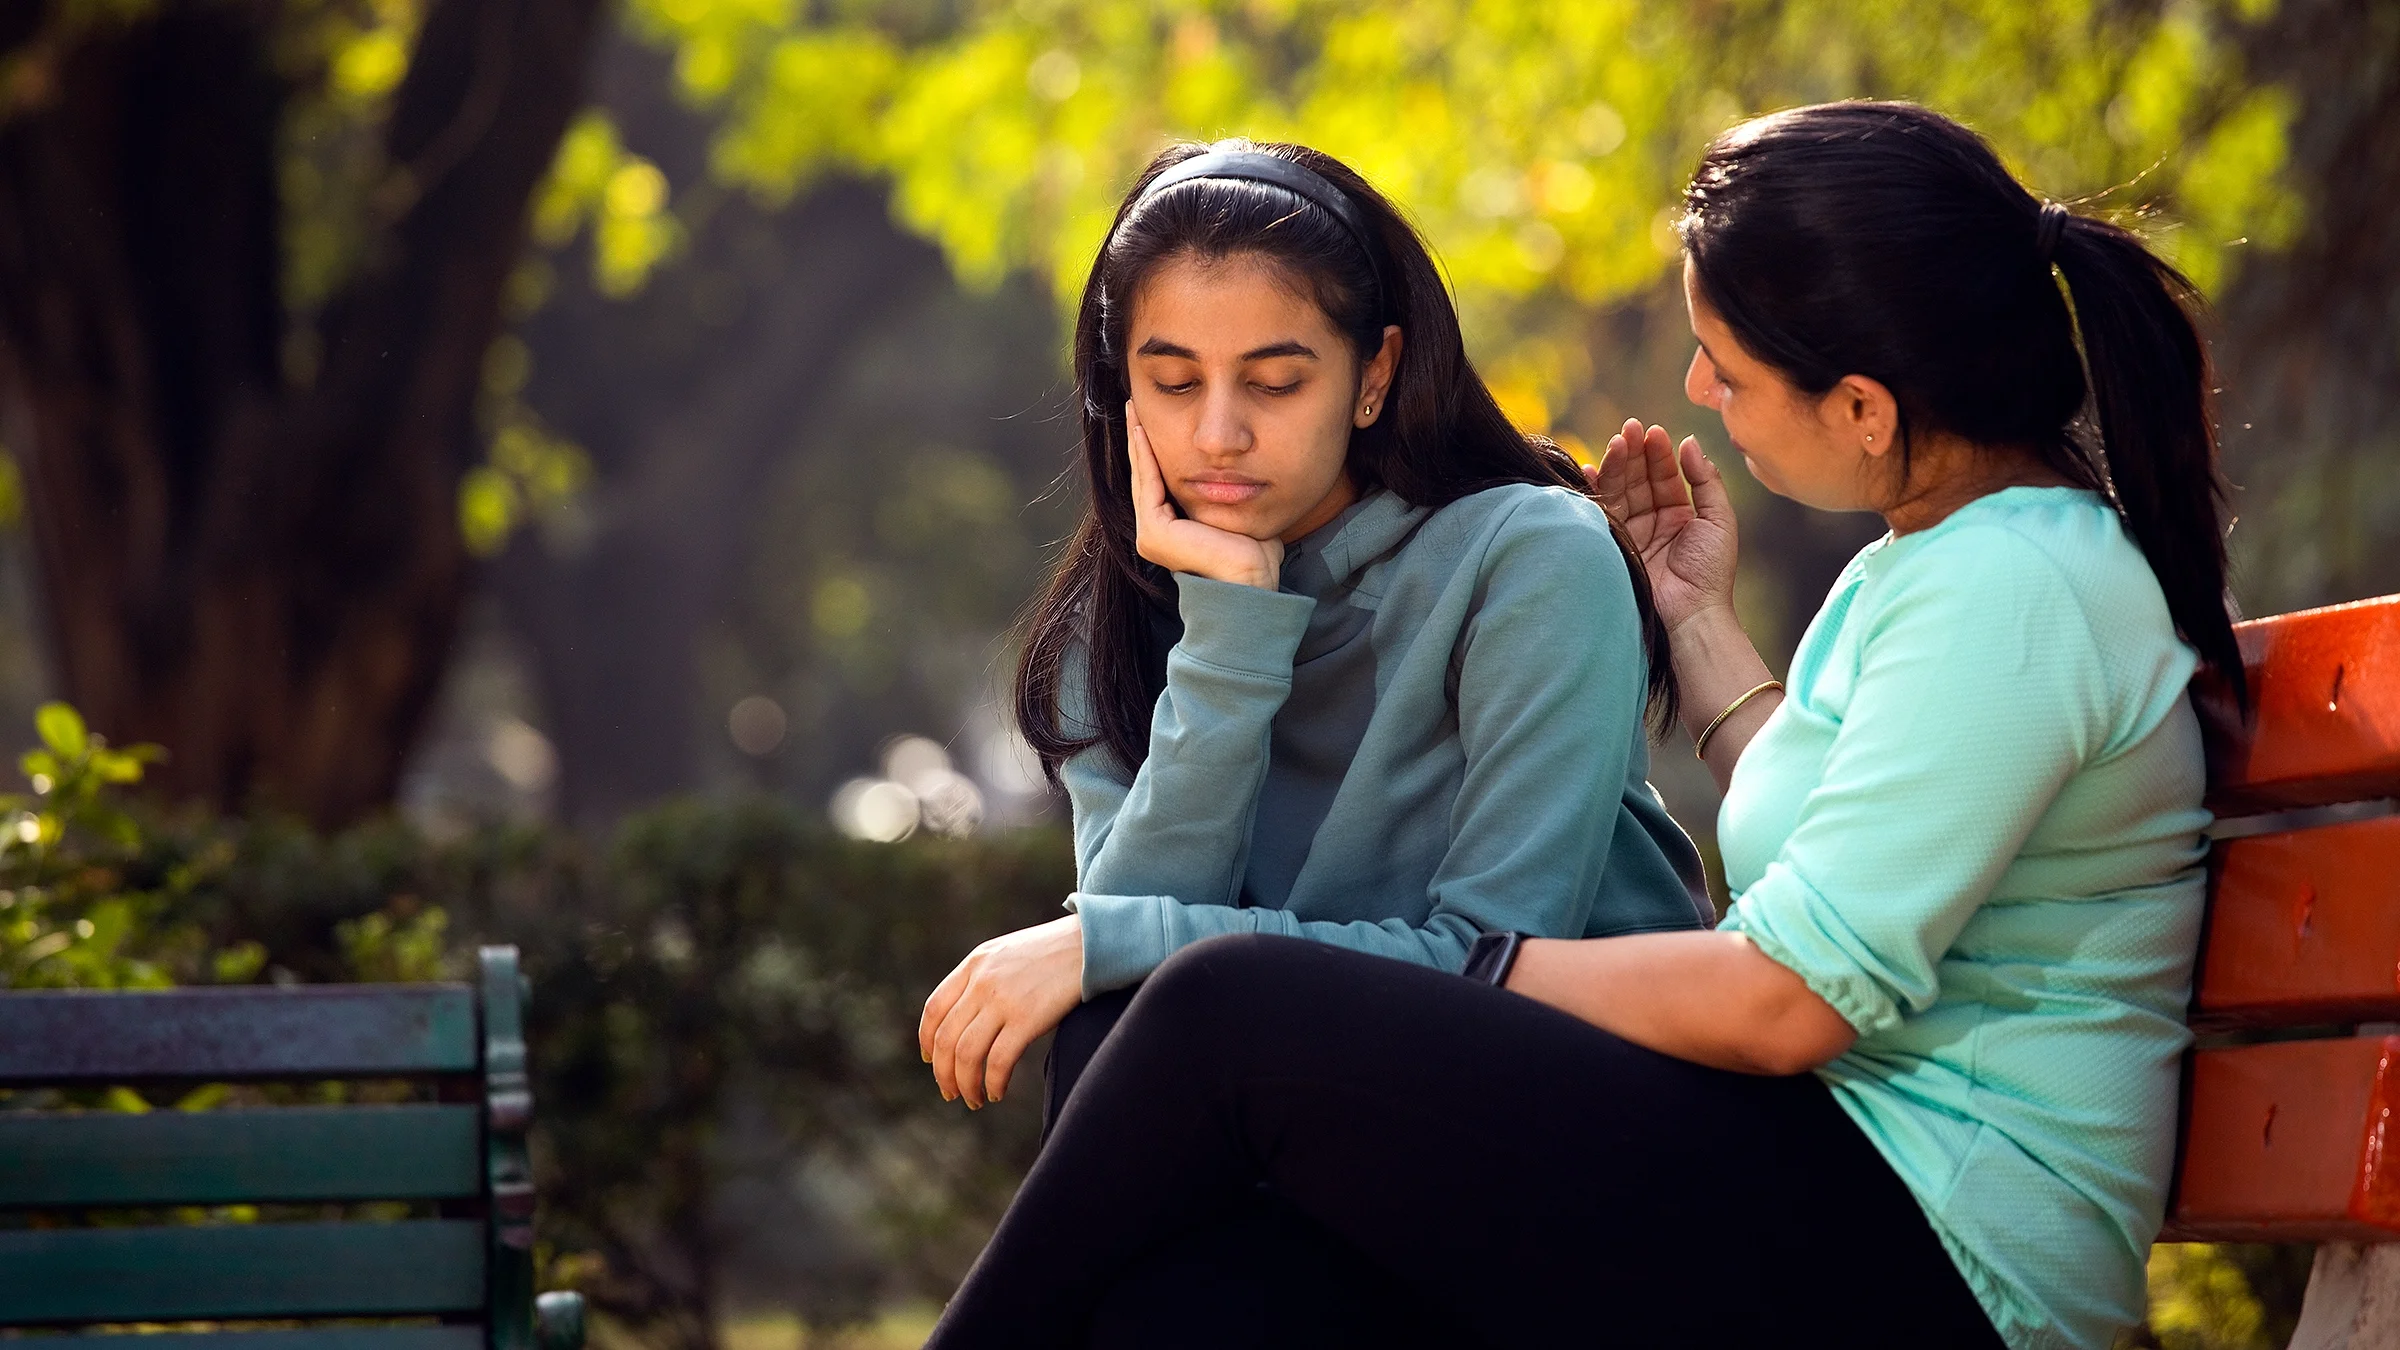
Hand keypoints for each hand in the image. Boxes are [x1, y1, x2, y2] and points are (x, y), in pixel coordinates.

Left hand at [919, 915, 1084, 1108]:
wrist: (1092, 944)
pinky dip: (992, 1083)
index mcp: (975, 963)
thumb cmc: (1056, 952)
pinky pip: (998, 1061)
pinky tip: (997, 1092)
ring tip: (975, 1100)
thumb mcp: (1009, 954)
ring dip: (966, 1085)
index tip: (932, 1061)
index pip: (934, 1009)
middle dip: (944, 1074)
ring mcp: (1003, 1000)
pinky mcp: (1027, 1018)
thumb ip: (985, 978)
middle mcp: (982, 982)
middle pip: (946, 1039)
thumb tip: (970, 1018)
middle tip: (952, 1094)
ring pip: (967, 1054)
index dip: (927, 1041)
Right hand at [1127, 402, 1284, 589]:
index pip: (1160, 482)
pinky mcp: (1154, 532)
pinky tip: (1142, 429)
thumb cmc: (1254, 554)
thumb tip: (1235, 470)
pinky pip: (1149, 483)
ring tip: (1133, 409)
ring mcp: (1150, 535)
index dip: (1155, 450)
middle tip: (1135, 406)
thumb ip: (1224, 492)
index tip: (1152, 419)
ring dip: (1138, 441)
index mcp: (1171, 532)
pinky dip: (1145, 455)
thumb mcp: (1234, 512)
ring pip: (1143, 476)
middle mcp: (1154, 535)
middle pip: (1146, 476)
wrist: (1252, 581)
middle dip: (1141, 439)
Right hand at [1586, 419, 1739, 633]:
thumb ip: (1706, 480)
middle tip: (1630, 428)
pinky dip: (1593, 490)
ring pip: (1619, 490)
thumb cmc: (1711, 572)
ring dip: (1615, 464)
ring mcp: (1632, 532)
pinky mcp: (1613, 545)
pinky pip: (1601, 512)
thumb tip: (1689, 442)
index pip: (1665, 475)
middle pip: (1638, 478)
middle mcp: (1654, 520)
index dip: (1658, 452)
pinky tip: (1590, 468)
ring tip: (1616, 441)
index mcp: (1682, 514)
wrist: (1690, 614)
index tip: (1653, 431)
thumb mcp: (1719, 519)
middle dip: (1633, 452)